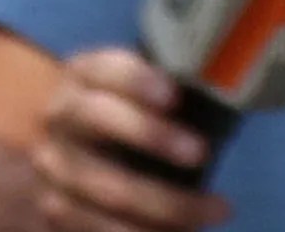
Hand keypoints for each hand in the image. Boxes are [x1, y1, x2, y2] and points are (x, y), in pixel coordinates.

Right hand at [34, 50, 226, 231]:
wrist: (60, 145)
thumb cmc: (123, 107)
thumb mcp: (136, 86)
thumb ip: (171, 88)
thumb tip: (233, 90)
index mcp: (84, 75)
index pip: (105, 69)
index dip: (137, 81)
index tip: (175, 96)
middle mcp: (60, 117)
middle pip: (99, 122)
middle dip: (154, 138)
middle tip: (203, 153)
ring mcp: (51, 166)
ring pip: (102, 187)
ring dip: (163, 204)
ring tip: (214, 210)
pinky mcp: (51, 208)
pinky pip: (93, 228)